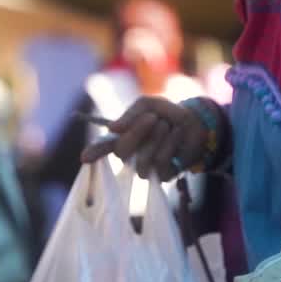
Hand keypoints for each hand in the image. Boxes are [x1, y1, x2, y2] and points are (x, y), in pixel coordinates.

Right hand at [79, 97, 211, 179]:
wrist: (196, 123)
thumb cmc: (168, 114)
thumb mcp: (149, 105)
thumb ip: (130, 114)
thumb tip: (112, 128)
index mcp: (123, 137)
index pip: (104, 147)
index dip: (93, 153)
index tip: (84, 158)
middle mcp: (131, 155)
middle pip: (122, 152)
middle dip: (137, 132)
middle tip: (152, 118)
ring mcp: (145, 167)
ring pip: (143, 159)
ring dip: (158, 138)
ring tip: (167, 126)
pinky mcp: (161, 176)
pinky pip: (161, 162)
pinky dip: (170, 143)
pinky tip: (176, 135)